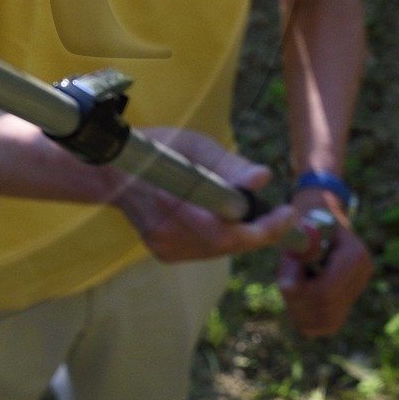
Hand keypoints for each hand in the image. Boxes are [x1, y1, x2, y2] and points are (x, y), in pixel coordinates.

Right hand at [109, 127, 300, 264]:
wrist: (111, 172)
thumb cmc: (157, 150)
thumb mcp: (194, 145)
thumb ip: (230, 165)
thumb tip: (262, 178)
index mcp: (171, 201)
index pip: (227, 230)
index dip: (263, 227)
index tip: (287, 214)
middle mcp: (166, 231)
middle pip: (226, 244)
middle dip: (256, 231)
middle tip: (275, 214)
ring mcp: (163, 246)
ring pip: (218, 250)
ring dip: (238, 233)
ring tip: (242, 210)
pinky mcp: (163, 253)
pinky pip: (204, 250)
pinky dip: (218, 236)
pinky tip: (213, 217)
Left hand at [276, 193, 374, 337]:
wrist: (320, 221)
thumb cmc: (304, 221)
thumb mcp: (296, 228)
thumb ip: (293, 254)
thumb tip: (288, 288)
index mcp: (354, 254)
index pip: (326, 290)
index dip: (299, 291)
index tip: (282, 280)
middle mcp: (362, 275)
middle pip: (325, 308)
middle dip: (298, 301)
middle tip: (284, 282)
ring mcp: (357, 290)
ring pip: (326, 321)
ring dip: (300, 310)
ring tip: (291, 288)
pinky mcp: (348, 302)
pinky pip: (327, 324)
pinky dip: (307, 317)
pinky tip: (298, 299)